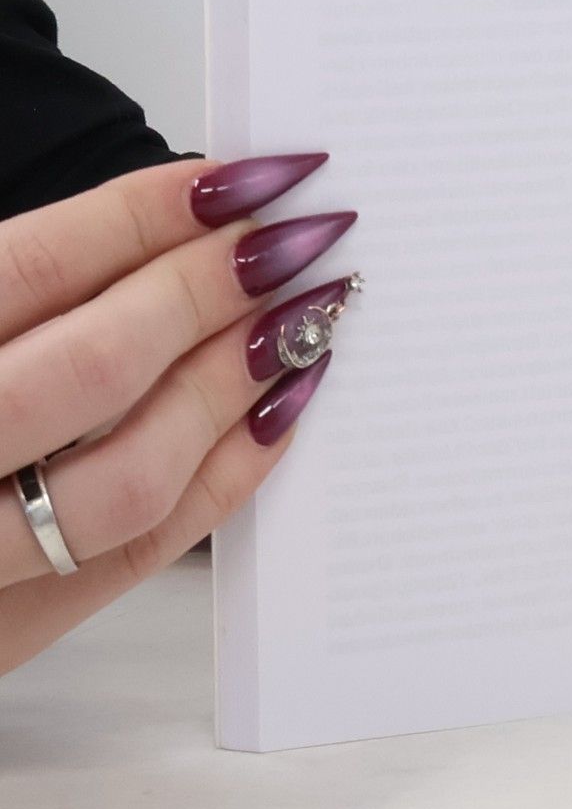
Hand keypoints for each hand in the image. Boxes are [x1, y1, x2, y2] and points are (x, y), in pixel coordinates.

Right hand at [0, 153, 355, 674]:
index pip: (24, 272)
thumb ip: (10, 286)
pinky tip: (282, 404)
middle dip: (209, 291)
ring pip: (131, 477)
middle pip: (92, 369)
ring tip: (305, 313)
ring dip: (235, 384)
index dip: (145, 215)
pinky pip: (143, 553)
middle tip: (297, 237)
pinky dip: (230, 472)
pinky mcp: (10, 632)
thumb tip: (172, 214)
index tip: (246, 176)